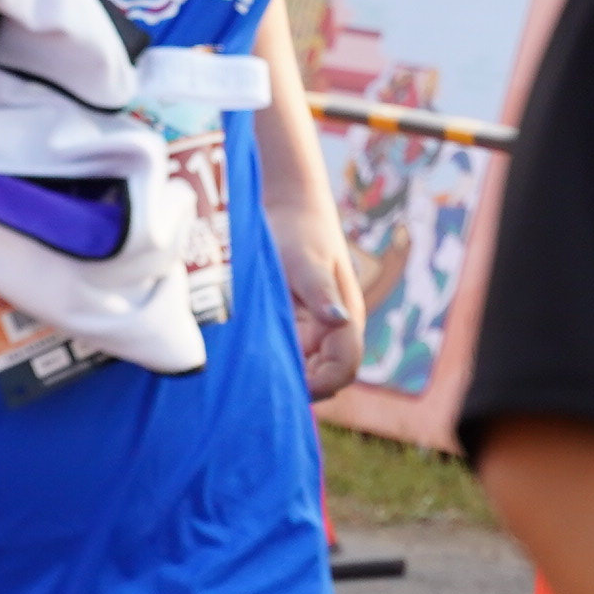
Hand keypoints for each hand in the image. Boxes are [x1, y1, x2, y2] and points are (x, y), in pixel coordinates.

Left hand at [264, 189, 367, 397]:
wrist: (290, 206)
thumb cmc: (299, 231)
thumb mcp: (305, 262)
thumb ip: (320, 293)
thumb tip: (338, 321)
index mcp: (346, 318)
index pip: (343, 369)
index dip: (319, 384)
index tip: (285, 384)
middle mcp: (334, 329)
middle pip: (325, 378)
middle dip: (299, 386)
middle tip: (258, 382)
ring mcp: (316, 329)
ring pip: (306, 370)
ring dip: (284, 375)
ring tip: (250, 371)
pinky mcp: (297, 324)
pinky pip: (290, 355)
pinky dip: (275, 361)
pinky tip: (248, 356)